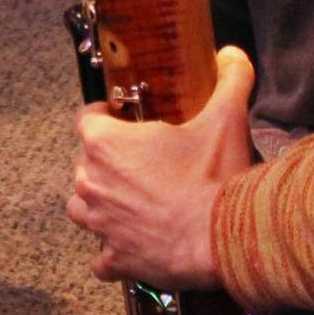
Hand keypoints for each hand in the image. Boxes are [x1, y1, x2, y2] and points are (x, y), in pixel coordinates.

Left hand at [68, 45, 253, 289]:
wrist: (225, 238)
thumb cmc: (215, 179)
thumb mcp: (224, 119)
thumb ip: (228, 80)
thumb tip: (231, 55)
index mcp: (105, 143)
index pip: (86, 118)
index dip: (104, 116)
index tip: (122, 119)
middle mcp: (91, 181)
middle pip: (85, 163)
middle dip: (108, 162)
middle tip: (143, 164)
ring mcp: (100, 223)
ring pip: (82, 208)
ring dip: (101, 204)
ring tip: (130, 202)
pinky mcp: (115, 258)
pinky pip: (100, 259)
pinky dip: (113, 253)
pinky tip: (132, 246)